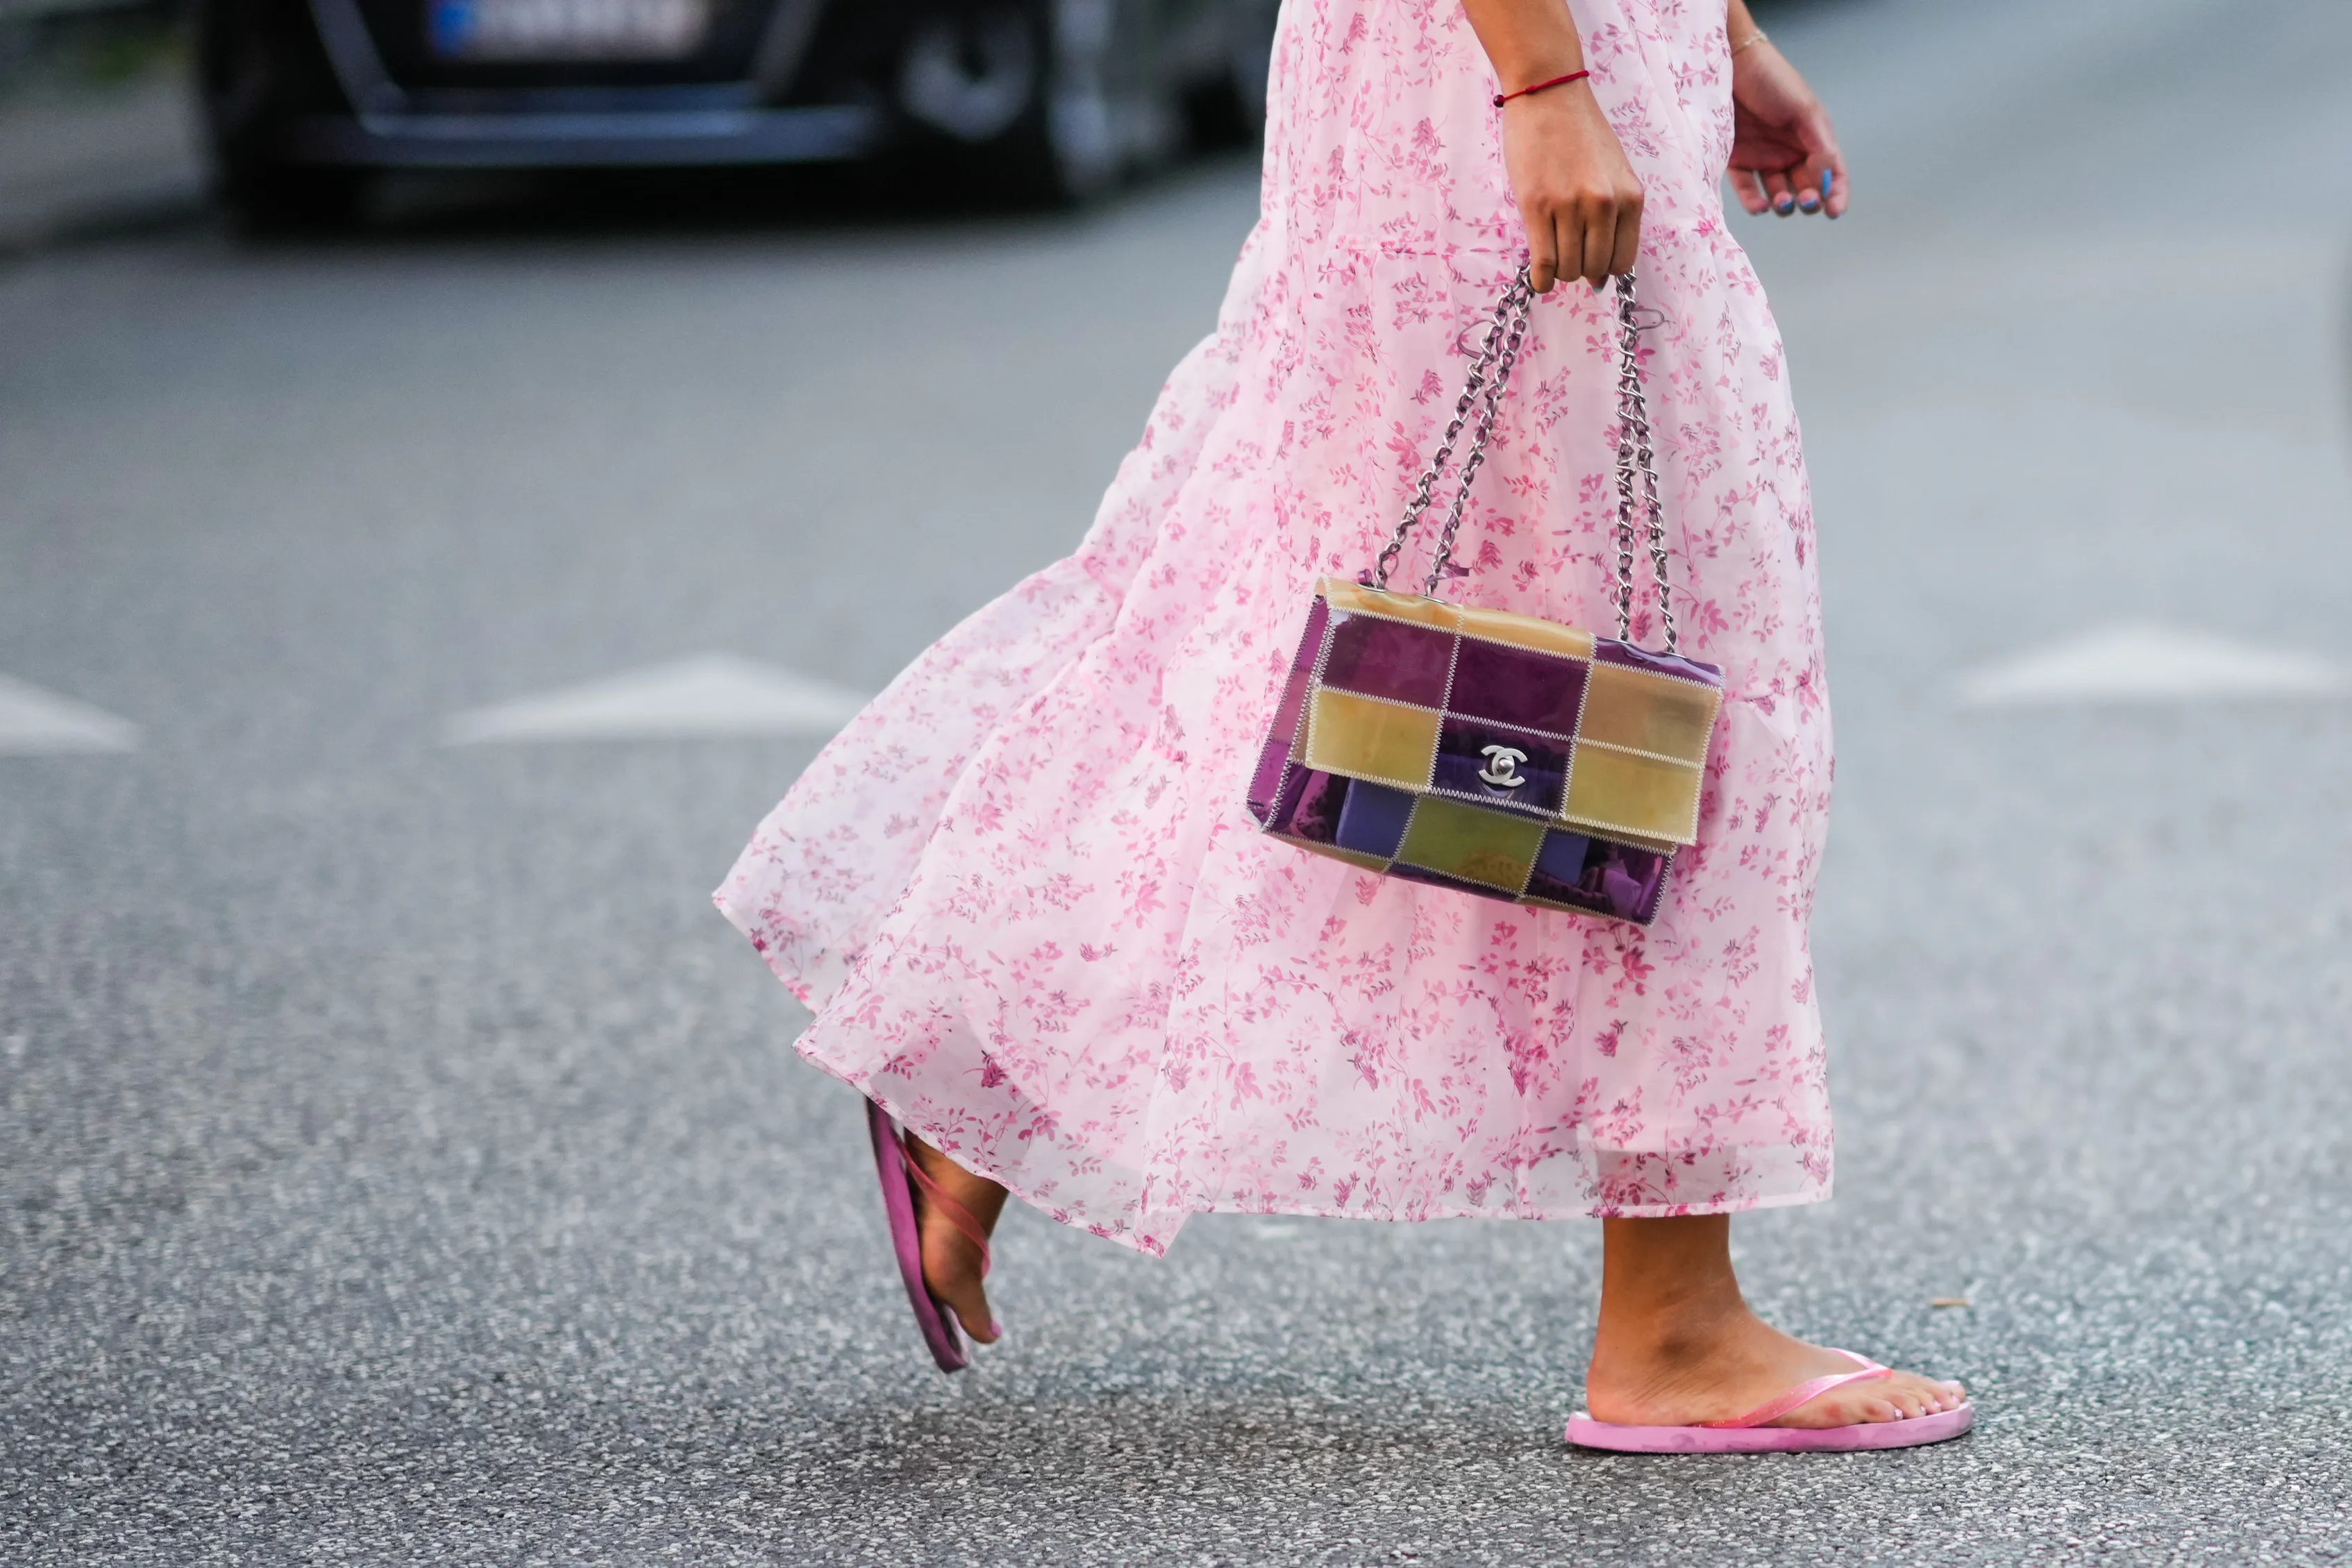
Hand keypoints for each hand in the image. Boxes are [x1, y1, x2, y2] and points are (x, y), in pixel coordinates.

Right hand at [1502, 83, 1644, 293]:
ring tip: (1550, 254)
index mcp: (1630, 197)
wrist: (1548, 94)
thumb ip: (1614, 214)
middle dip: (1580, 270)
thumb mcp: (1613, 171)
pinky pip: (1544, 262)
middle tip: (1567, 256)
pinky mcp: (1537, 207)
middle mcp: (1604, 204)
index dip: (1605, 270)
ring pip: (1568, 269)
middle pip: (1594, 268)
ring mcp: (1570, 206)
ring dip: (1558, 271)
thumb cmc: (1579, 131)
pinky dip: (1540, 278)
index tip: (1591, 265)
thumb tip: (1602, 273)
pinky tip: (1537, 276)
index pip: (1623, 261)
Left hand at [1728, 42, 1847, 217]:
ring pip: (1778, 194)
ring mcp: (1764, 158)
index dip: (1836, 194)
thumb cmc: (1774, 81)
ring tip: (1782, 202)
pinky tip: (1760, 206)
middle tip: (1805, 201)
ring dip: (1784, 204)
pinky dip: (1754, 202)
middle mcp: (1791, 152)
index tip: (1834, 212)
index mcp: (1813, 139)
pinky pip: (1748, 188)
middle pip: (1806, 188)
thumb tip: (1826, 178)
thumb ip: (1820, 145)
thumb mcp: (1804, 110)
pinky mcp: (1738, 161)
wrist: (1731, 66)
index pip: (1832, 173)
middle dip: (1809, 200)